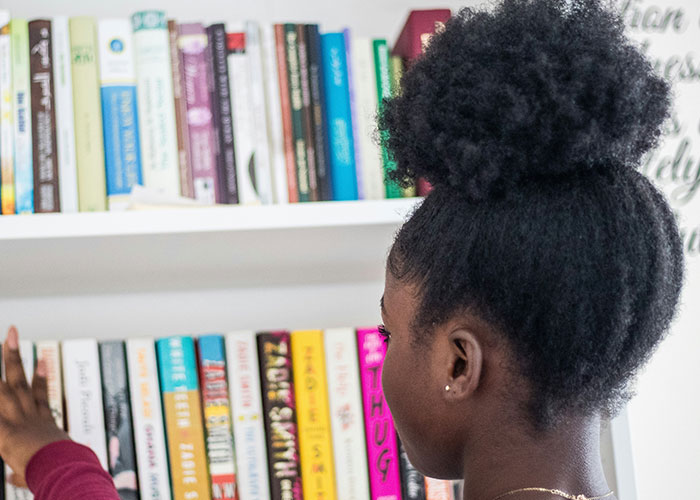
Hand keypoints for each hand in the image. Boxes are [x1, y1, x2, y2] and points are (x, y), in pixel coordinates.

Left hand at [0, 326, 69, 486]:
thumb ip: (21, 473)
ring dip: (6, 361)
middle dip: (13, 356)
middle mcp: (31, 415)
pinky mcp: (7, 430)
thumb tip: (12, 477)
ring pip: (9, 385)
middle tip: (11, 333)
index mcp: (43, 424)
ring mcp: (20, 419)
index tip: (41, 359)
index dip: (40, 376)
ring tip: (5, 339)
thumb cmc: (60, 471)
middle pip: (19, 380)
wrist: (64, 468)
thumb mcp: (40, 470)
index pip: (40, 395)